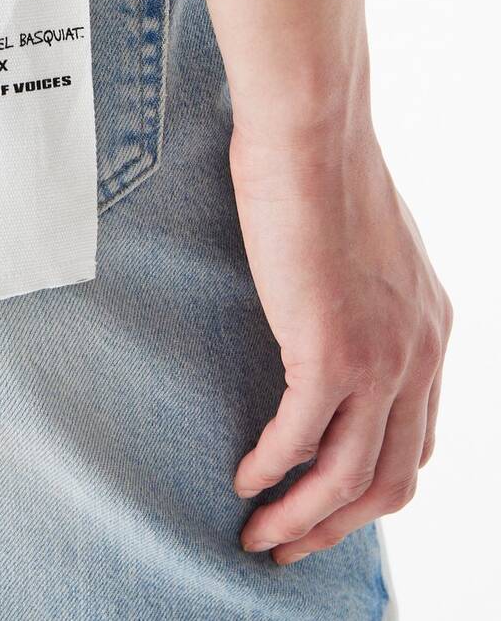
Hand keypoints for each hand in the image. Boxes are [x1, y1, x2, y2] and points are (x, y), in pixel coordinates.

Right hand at [229, 113, 451, 563]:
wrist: (312, 131)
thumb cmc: (322, 168)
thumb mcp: (364, 248)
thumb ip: (363, 297)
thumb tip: (327, 318)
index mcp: (432, 328)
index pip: (418, 438)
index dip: (373, 484)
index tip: (328, 502)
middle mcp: (420, 353)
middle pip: (392, 479)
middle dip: (338, 526)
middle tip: (290, 545)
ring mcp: (380, 358)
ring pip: (350, 478)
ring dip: (301, 518)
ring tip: (260, 535)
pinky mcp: (330, 352)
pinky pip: (301, 441)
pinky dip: (271, 469)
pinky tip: (245, 476)